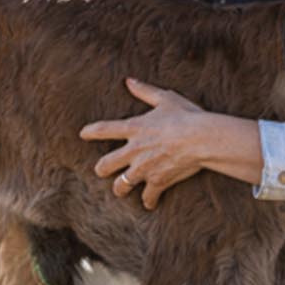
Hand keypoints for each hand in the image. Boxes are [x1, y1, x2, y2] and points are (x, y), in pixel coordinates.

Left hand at [80, 78, 214, 209]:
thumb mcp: (165, 98)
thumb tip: (128, 81)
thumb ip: (145, 91)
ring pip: (120, 186)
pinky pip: (147, 197)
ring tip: (122, 190)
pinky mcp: (157, 182)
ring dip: (120, 189)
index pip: (103, 130)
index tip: (83, 134)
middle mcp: (133, 151)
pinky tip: (149, 203)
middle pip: (104, 166)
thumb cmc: (186, 116)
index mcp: (134, 128)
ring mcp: (143, 169)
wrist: (201, 139)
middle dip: (101, 169)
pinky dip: (149, 201)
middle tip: (102, 170)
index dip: (91, 132)